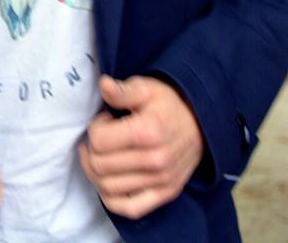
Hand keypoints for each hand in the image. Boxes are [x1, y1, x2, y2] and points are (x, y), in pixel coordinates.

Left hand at [79, 75, 203, 219]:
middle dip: (92, 148)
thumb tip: (103, 84)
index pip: (99, 140)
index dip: (94, 127)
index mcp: (148, 131)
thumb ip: (123, 90)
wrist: (202, 121)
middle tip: (103, 136)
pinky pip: (129, 209)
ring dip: (96, 172)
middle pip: (100, 165)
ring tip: (103, 155)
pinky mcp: (165, 194)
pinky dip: (111, 199)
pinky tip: (109, 180)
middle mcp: (155, 161)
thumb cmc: (169, 103)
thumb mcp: (146, 88)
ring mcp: (161, 181)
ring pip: (108, 188)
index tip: (105, 119)